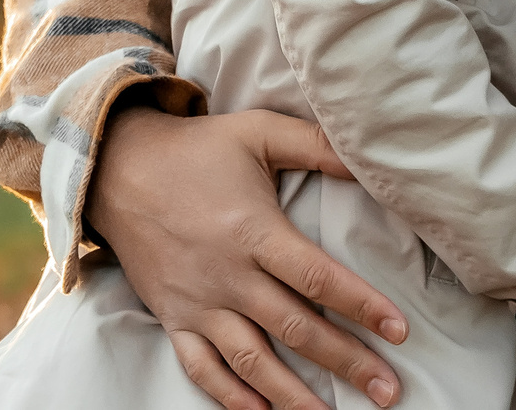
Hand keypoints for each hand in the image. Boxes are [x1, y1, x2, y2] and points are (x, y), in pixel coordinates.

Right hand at [90, 107, 409, 409]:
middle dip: (346, 362)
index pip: (318, 279)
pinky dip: (230, 397)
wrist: (116, 168)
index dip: (362, 306)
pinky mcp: (173, 318)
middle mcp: (229, 276)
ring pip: (253, 361)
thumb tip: (368, 156)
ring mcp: (199, 303)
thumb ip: (316, 145)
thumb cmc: (198, 149)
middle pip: (295, 329)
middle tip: (388, 391)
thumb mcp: (259, 132)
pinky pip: (201, 367)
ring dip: (295, 395)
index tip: (399, 331)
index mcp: (254, 232)